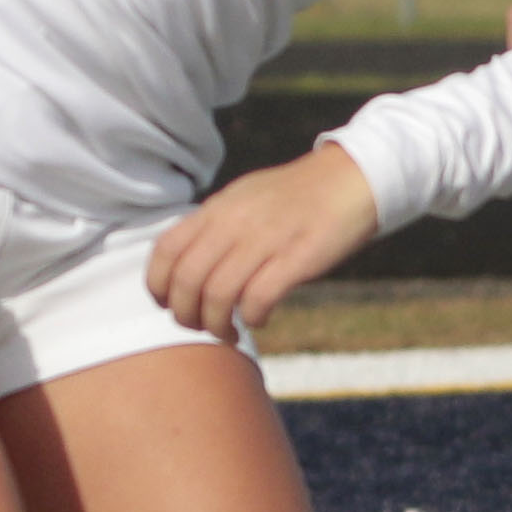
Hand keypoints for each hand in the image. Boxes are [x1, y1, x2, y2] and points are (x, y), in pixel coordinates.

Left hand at [144, 146, 380, 333]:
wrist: (353, 179)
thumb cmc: (297, 196)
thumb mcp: (245, 198)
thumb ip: (215, 226)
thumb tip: (187, 263)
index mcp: (218, 208)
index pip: (166, 251)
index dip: (158, 286)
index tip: (168, 304)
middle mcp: (235, 223)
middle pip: (187, 280)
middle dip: (186, 315)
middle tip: (198, 326)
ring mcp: (266, 240)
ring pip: (218, 295)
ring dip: (216, 324)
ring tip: (227, 332)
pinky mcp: (296, 258)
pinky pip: (257, 299)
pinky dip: (251, 318)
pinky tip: (259, 318)